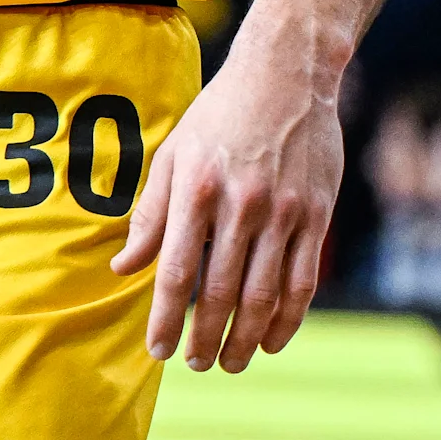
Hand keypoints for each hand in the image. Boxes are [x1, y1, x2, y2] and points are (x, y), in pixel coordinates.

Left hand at [112, 41, 342, 372]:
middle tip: (195, 364)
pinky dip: (288, 319)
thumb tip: (124, 266)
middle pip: (221, 293)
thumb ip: (150, 214)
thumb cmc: (219, 114)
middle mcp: (241, 205)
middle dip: (205, 338)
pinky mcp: (316, 215)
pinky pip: (303, 281)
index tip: (158, 350)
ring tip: (229, 362)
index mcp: (197, 190)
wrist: (286, 74)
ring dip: (245, 338)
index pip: (178, 272)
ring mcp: (284, 213)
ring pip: (265, 295)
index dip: (167, 318)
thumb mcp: (174, 153)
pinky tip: (272, 341)